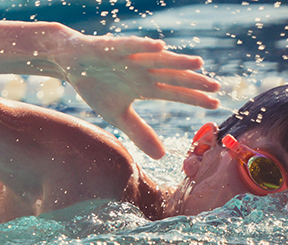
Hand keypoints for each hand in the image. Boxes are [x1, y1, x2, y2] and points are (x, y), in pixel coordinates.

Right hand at [52, 33, 220, 158]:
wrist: (71, 63)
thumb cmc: (96, 85)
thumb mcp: (118, 116)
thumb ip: (140, 133)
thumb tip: (161, 156)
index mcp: (145, 87)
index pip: (175, 93)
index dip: (194, 98)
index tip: (215, 105)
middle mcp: (143, 70)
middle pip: (172, 76)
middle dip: (193, 81)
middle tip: (216, 87)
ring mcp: (131, 57)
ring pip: (158, 59)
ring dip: (177, 61)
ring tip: (198, 64)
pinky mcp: (113, 47)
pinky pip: (131, 45)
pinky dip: (144, 45)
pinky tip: (160, 47)